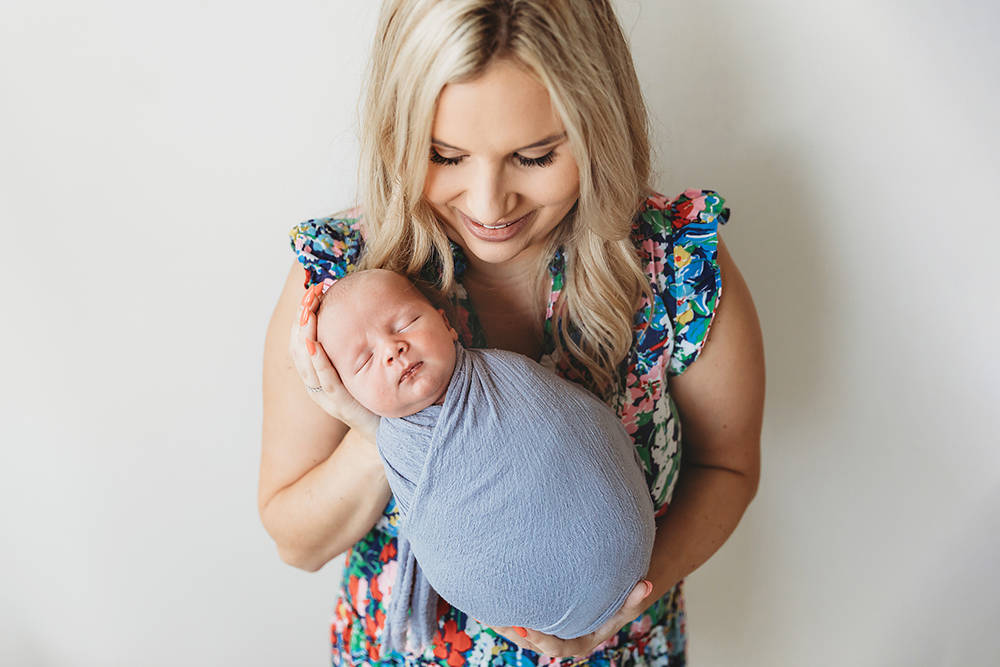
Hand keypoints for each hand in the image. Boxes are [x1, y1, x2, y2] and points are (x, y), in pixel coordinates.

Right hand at [290, 283, 379, 441]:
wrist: (388, 432)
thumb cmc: (374, 394)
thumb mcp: (362, 365)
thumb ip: (358, 341)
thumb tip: (364, 305)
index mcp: (319, 373)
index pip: (301, 339)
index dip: (303, 316)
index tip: (310, 292)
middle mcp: (317, 384)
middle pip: (298, 348)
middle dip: (302, 319)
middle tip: (309, 295)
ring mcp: (326, 397)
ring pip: (306, 363)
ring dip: (305, 335)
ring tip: (309, 312)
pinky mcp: (341, 406)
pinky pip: (325, 382)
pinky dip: (318, 363)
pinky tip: (316, 344)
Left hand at [486, 580, 652, 658]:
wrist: (605, 601)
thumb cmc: (615, 603)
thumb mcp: (626, 603)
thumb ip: (634, 598)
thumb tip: (647, 585)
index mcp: (577, 642)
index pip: (554, 647)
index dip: (538, 638)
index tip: (523, 625)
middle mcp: (558, 640)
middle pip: (529, 642)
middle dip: (512, 630)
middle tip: (495, 615)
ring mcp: (544, 632)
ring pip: (518, 633)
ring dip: (502, 621)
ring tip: (485, 605)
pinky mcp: (534, 621)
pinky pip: (514, 620)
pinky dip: (503, 610)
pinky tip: (490, 596)